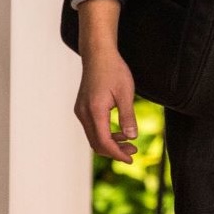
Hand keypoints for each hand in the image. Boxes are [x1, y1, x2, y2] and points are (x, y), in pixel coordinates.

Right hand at [74, 0, 138, 161]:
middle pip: (96, 143)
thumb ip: (128, 117)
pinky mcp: (82, 108)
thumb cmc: (114, 71)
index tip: (131, 159)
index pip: (104, 142)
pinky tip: (119, 133)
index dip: (117, 154)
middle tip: (133, 151)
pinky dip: (104, 135)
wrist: (98, 55)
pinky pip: (92, 129)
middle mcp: (83, 113)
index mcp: (95, 111)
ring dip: (110, 144)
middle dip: (114, 152)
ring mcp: (80, 111)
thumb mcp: (126, 93)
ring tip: (129, 143)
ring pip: (93, 137)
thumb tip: (132, 137)